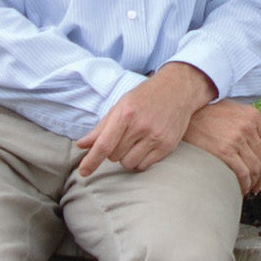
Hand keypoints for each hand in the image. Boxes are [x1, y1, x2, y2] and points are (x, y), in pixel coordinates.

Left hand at [77, 62, 214, 176]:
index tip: (83, 171)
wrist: (179, 89)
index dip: (91, 161)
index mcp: (126, 113)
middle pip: (114, 156)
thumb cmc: (146, 96)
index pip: (104, 145)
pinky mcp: (167, 146)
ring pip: (128, 164)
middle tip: (124, 135)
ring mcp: (156, 137)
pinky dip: (140, 160)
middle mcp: (141, 126)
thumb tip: (81, 145)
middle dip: (114, 150)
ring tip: (135, 141)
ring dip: (127, 157)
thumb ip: (101, 127)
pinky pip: (144, 166)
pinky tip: (145, 145)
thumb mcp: (122, 104)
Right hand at [184, 100, 260, 195]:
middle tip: (256, 186)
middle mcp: (248, 126)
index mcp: (253, 116)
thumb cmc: (207, 115)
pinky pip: (243, 174)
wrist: (186, 115)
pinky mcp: (224, 151)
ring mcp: (237, 138)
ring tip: (247, 189)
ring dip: (253, 183)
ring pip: (255, 169)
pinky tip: (239, 189)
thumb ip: (248, 125)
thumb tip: (258, 150)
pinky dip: (244, 185)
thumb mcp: (233, 111)